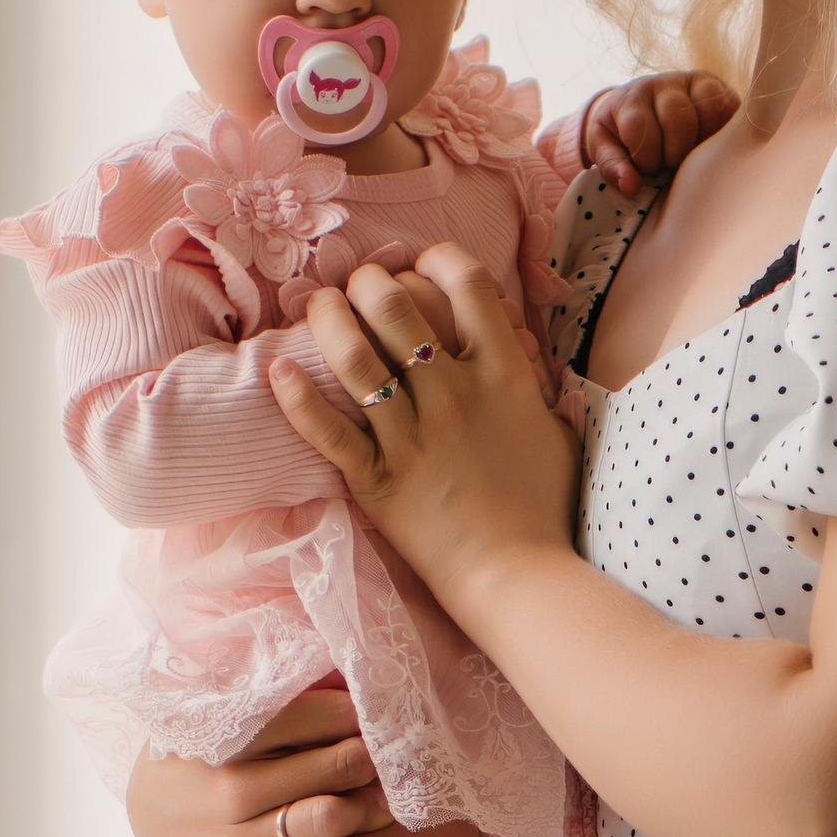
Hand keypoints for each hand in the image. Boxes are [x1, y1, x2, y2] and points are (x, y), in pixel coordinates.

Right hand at [124, 687, 392, 836]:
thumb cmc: (208, 754)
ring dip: (366, 808)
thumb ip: (273, 698)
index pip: (297, 716)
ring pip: (320, 824)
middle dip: (366, 759)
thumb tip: (342, 672)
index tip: (371, 710)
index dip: (346, 713)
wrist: (153, 816)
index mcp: (219, 738)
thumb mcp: (220, 716)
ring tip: (385, 798)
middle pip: (322, 771)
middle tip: (390, 755)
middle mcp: (222, 792)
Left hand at [269, 243, 579, 607]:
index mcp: (505, 377)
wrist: (517, 576)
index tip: (425, 261)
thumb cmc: (543, 507)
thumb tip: (526, 350)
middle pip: (400, 310)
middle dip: (372, 282)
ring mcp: (412, 436)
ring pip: (357, 359)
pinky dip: (297, 397)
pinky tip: (278, 369)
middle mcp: (455, 396)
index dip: (441, 260)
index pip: (469, 288)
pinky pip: (329, 431)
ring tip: (320, 304)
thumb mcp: (557, 431)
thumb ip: (539, 385)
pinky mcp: (378, 478)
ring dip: (331, 320)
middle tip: (362, 282)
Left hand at [577, 69, 737, 197]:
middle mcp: (664, 83)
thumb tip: (630, 186)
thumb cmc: (623, 134)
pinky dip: (724, 132)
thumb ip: (611, 167)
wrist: (645, 107)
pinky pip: (730, 107)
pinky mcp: (720, 89)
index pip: (640, 127)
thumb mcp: (606, 148)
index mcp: (632, 98)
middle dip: (675, 153)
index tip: (647, 168)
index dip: (646, 158)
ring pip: (709, 109)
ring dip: (703, 142)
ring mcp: (695, 83)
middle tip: (671, 164)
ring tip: (692, 156)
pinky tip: (711, 147)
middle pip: (678, 118)